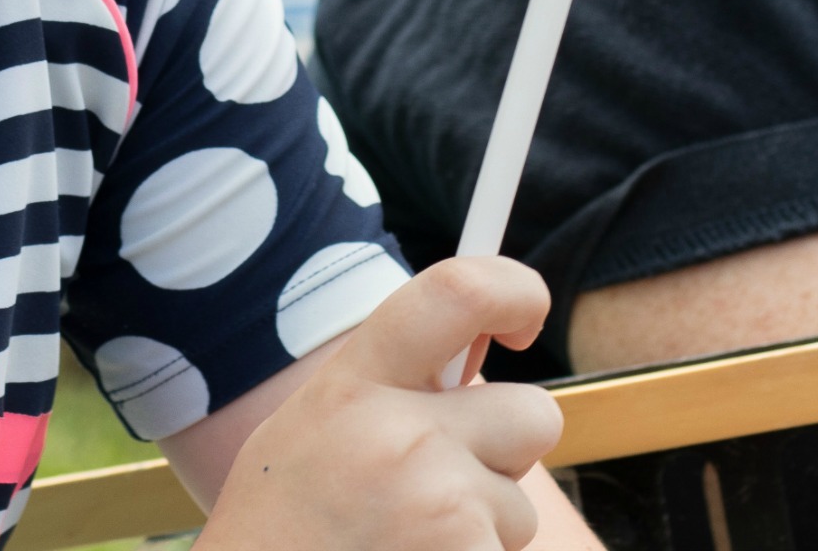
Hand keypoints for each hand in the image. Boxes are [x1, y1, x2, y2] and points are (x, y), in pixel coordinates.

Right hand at [195, 257, 565, 550]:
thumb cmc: (283, 525)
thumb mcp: (313, 426)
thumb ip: (388, 384)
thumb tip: (477, 341)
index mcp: (354, 384)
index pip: (459, 293)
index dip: (514, 291)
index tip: (525, 318)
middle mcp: (403, 436)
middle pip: (534, 414)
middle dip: (508, 451)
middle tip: (446, 484)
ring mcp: (441, 507)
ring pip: (520, 507)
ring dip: (481, 528)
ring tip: (405, 541)